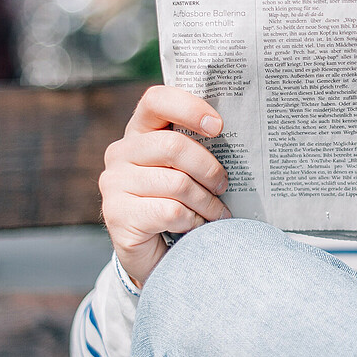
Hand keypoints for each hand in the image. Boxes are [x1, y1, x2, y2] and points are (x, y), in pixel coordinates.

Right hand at [99, 86, 231, 286]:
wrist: (159, 256)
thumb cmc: (181, 205)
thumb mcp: (190, 172)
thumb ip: (200, 149)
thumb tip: (242, 135)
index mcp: (140, 132)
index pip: (156, 100)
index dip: (189, 108)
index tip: (219, 127)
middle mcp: (121, 153)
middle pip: (174, 145)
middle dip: (209, 168)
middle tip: (224, 185)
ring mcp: (113, 183)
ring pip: (177, 183)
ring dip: (207, 203)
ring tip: (217, 214)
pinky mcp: (117, 214)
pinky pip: (171, 211)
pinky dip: (193, 222)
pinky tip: (195, 228)